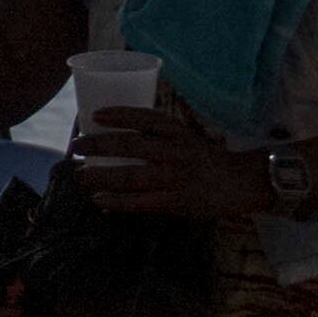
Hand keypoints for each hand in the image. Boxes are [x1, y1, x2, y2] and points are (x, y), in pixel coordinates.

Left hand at [68, 102, 257, 217]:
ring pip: (129, 176)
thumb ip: (159, 138)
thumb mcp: (187, 138)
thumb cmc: (207, 159)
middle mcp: (174, 151)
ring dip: (100, 176)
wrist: (241, 183)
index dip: (119, 114)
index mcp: (178, 132)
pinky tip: (99, 201)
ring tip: (80, 176)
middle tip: (76, 146)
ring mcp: (173, 177)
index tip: (95, 114)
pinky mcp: (174, 201)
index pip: (145, 118)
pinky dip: (116, 202)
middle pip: (129, 145)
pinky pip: (139, 202)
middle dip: (98, 145)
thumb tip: (116, 137)